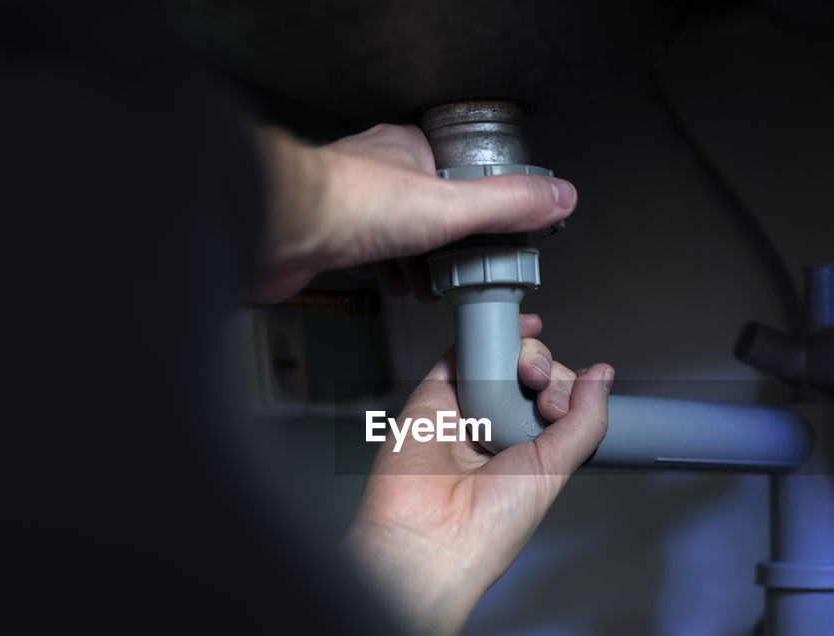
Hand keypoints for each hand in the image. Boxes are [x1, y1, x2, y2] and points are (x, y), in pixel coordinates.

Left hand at [255, 124, 576, 302]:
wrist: (275, 232)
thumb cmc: (344, 204)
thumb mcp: (450, 207)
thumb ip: (506, 205)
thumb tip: (557, 198)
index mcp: (410, 150)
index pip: (463, 171)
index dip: (485, 204)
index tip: (504, 234)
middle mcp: (380, 173)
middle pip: (434, 209)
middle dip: (452, 245)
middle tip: (468, 271)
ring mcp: (353, 206)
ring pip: (402, 235)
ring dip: (420, 264)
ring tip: (434, 285)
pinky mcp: (331, 239)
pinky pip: (371, 257)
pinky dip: (389, 276)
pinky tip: (396, 288)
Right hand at [343, 314, 613, 635]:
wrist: (432, 537)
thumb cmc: (489, 528)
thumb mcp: (554, 470)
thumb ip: (584, 421)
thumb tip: (602, 376)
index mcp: (528, 457)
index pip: (555, 403)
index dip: (565, 390)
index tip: (560, 404)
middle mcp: (496, 434)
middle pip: (527, 378)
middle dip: (544, 369)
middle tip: (540, 388)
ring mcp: (463, 415)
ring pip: (496, 362)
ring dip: (520, 350)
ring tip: (526, 369)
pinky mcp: (431, 400)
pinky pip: (455, 358)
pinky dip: (480, 337)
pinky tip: (506, 328)